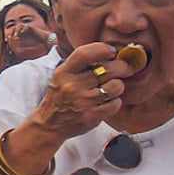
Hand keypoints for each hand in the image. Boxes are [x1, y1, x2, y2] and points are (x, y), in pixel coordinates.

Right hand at [27, 43, 141, 142]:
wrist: (49, 124)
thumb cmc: (60, 97)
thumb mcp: (61, 75)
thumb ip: (80, 64)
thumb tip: (109, 52)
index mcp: (64, 72)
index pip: (84, 54)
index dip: (103, 49)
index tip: (111, 52)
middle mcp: (72, 85)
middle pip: (108, 69)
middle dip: (121, 67)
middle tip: (124, 68)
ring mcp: (82, 101)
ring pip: (115, 86)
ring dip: (118, 86)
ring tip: (112, 87)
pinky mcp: (91, 116)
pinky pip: (115, 103)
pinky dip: (116, 102)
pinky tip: (109, 101)